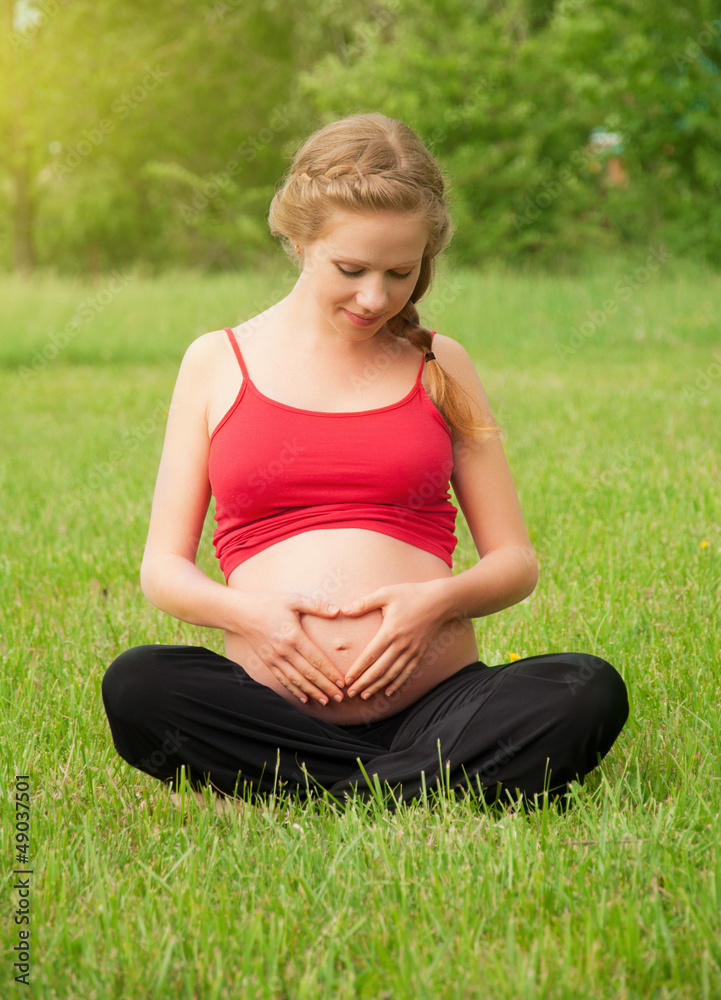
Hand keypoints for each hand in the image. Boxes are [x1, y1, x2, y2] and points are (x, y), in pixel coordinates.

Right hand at [235, 591, 344, 705]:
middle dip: (326, 687)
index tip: (342, 682)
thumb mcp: (294, 599)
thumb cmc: (270, 604)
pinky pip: (283, 680)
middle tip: (340, 697)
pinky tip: (305, 698)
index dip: (330, 672)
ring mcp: (275, 659)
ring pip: (296, 681)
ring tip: (326, 701)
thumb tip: (337, 611)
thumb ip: (316, 606)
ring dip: (312, 692)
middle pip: (309, 674)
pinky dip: (294, 690)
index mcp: (293, 637)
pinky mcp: (268, 663)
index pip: (316, 659)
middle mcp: (284, 652)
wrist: (242, 613)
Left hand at [340, 581, 450, 699]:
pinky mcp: (420, 653)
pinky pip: (407, 672)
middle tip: (350, 693)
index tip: (346, 680)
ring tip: (365, 695)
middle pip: (379, 670)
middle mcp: (401, 645)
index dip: (357, 670)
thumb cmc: (411, 594)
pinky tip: (388, 692)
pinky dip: (397, 684)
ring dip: (377, 687)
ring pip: (392, 674)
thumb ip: (364, 603)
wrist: (440, 601)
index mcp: (390, 631)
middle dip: (364, 683)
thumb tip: (344, 610)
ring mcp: (412, 651)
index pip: (370, 656)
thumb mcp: (385, 593)